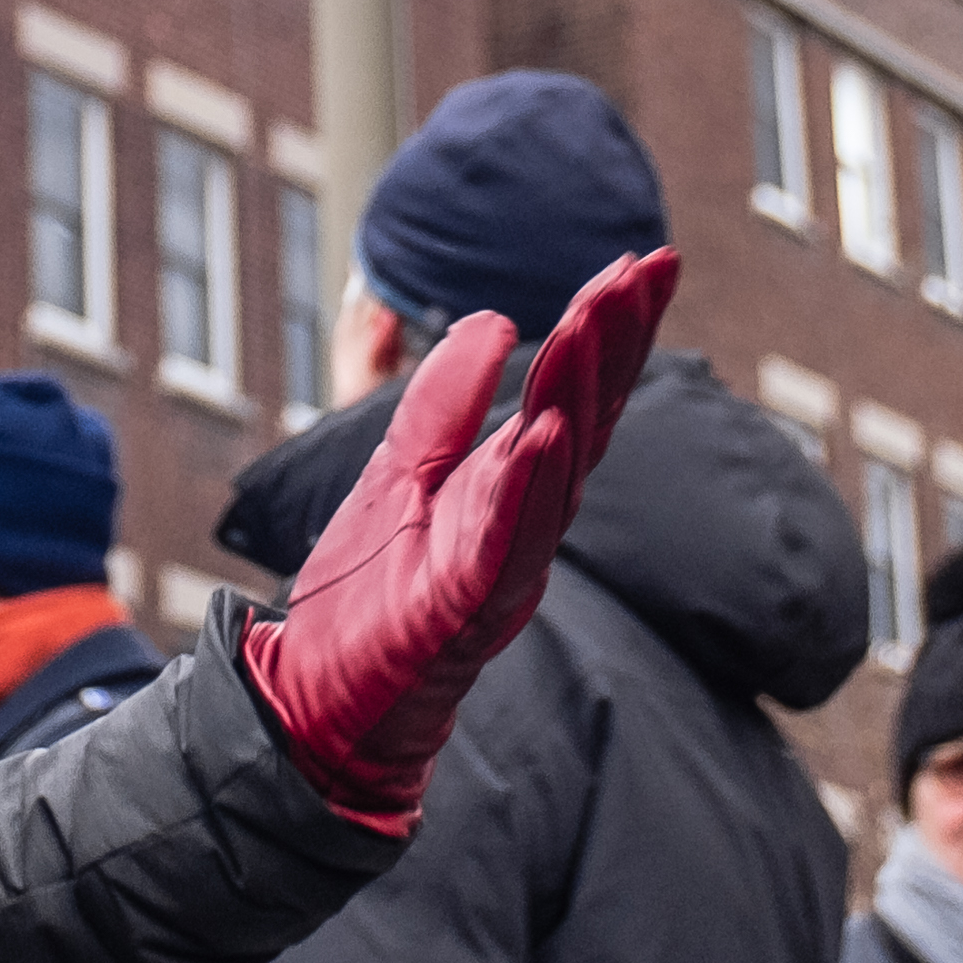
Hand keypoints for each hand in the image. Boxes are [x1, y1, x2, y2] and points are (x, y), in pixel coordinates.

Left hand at [242, 248, 676, 828]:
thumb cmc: (366, 597)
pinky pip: (508, 539)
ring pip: (559, 468)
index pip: (577, 396)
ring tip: (600, 316)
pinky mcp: (466, 605)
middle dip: (615, 341)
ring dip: (582, 391)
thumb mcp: (398, 468)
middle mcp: (524, 520)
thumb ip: (442, 402)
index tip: (640, 261)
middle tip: (645, 267)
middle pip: (588, 418)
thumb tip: (496, 321)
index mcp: (511, 485)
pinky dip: (530, 486)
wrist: (318, 701)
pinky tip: (546, 432)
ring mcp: (503, 563)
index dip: (609, 330)